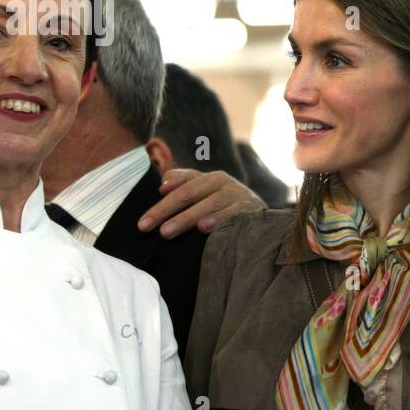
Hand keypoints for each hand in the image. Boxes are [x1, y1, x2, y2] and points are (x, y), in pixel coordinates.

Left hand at [137, 169, 263, 237]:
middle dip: (165, 209)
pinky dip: (218, 220)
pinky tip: (203, 228)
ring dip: (186, 218)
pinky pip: (232, 214)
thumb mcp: (206, 195)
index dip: (168, 187)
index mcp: (209, 178)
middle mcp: (223, 182)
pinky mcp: (250, 211)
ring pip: (209, 203)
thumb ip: (184, 185)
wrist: (263, 220)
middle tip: (146, 226)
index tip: (152, 199)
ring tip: (166, 231)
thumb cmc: (227, 208)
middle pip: (189, 193)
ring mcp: (237, 195)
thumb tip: (163, 184)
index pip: (183, 181)